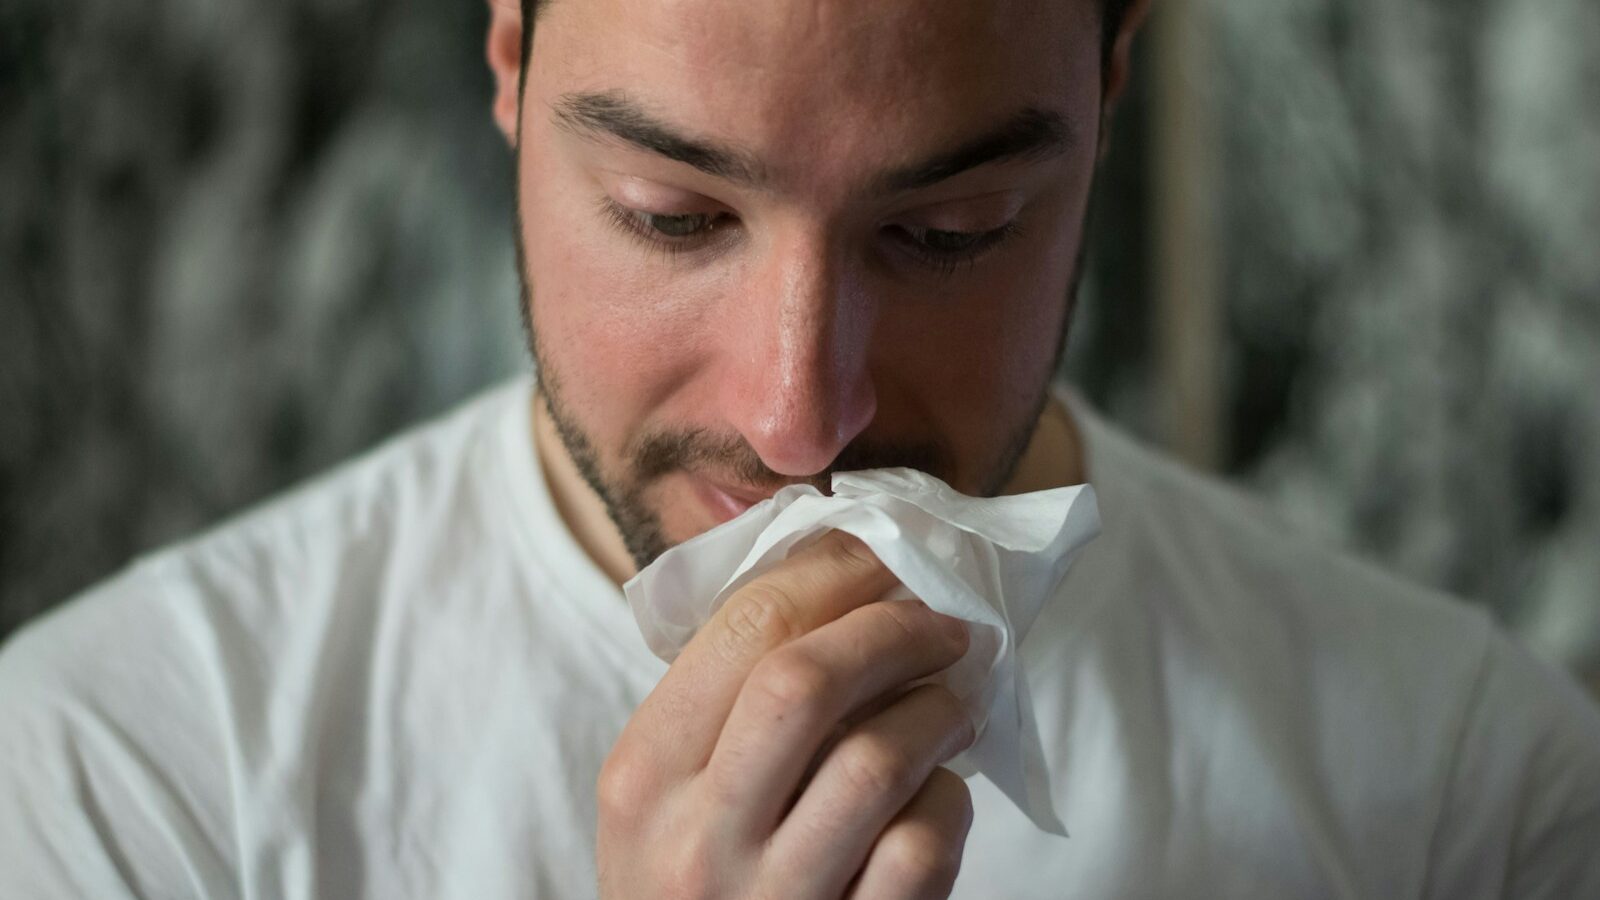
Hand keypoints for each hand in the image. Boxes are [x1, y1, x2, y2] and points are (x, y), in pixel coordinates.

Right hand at [597, 530, 976, 898]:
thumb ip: (723, 704)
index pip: (744, 627)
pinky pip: (920, 847)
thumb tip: (841, 578)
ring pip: (876, 760)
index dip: (834, 572)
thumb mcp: (666, 798)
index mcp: (643, 775)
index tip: (885, 557)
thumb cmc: (693, 886)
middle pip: (806, 681)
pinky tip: (939, 794)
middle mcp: (694, 836)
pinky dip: (947, 804)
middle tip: (942, 621)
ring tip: (955, 700)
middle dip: (893, 629)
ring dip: (937, 711)